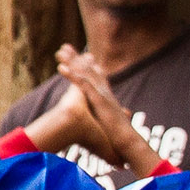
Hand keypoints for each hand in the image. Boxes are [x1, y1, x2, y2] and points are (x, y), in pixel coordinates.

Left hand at [31, 47, 162, 176]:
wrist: (129, 142)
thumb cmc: (121, 137)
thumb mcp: (113, 124)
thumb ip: (112, 118)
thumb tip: (117, 119)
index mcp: (106, 96)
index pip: (97, 76)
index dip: (88, 65)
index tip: (82, 54)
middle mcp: (104, 92)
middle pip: (89, 70)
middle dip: (77, 58)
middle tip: (64, 47)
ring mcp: (101, 95)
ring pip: (85, 73)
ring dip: (72, 61)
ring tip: (60, 51)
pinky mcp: (98, 100)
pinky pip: (83, 85)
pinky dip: (72, 75)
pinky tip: (61, 68)